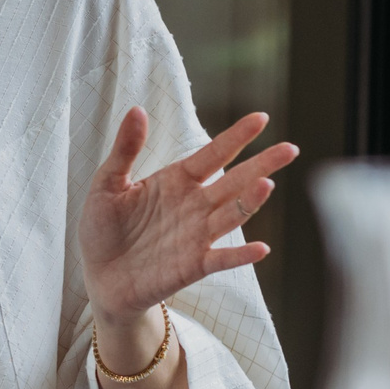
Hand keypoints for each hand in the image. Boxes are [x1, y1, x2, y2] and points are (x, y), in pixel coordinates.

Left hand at [79, 109, 296, 328]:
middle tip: (290, 149)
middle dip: (262, 165)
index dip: (236, 137)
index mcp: (177, 181)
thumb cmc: (103, 229)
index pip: (213, 154)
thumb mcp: (107, 184)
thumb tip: (137, 109)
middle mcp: (194, 206)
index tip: (261, 118)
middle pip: (234, 181)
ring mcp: (197, 236)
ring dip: (249, 202)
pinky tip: (261, 249)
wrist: (99, 278)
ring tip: (267, 185)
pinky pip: (221, 259)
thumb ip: (125, 150)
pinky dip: (241, 255)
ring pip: (231, 215)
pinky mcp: (192, 266)